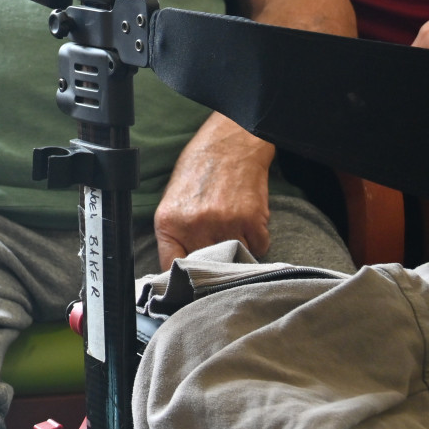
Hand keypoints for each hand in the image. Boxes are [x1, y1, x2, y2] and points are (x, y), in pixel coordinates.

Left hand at [154, 123, 270, 265]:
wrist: (229, 145)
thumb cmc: (199, 171)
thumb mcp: (173, 202)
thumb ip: (175, 235)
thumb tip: (179, 268)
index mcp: (170, 222)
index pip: (171, 266)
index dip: (180, 278)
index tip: (188, 283)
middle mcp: (195, 226)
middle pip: (206, 269)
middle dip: (212, 265)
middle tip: (216, 249)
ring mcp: (225, 225)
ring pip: (235, 261)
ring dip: (237, 252)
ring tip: (232, 228)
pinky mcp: (252, 221)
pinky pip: (258, 248)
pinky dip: (256, 240)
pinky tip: (248, 220)